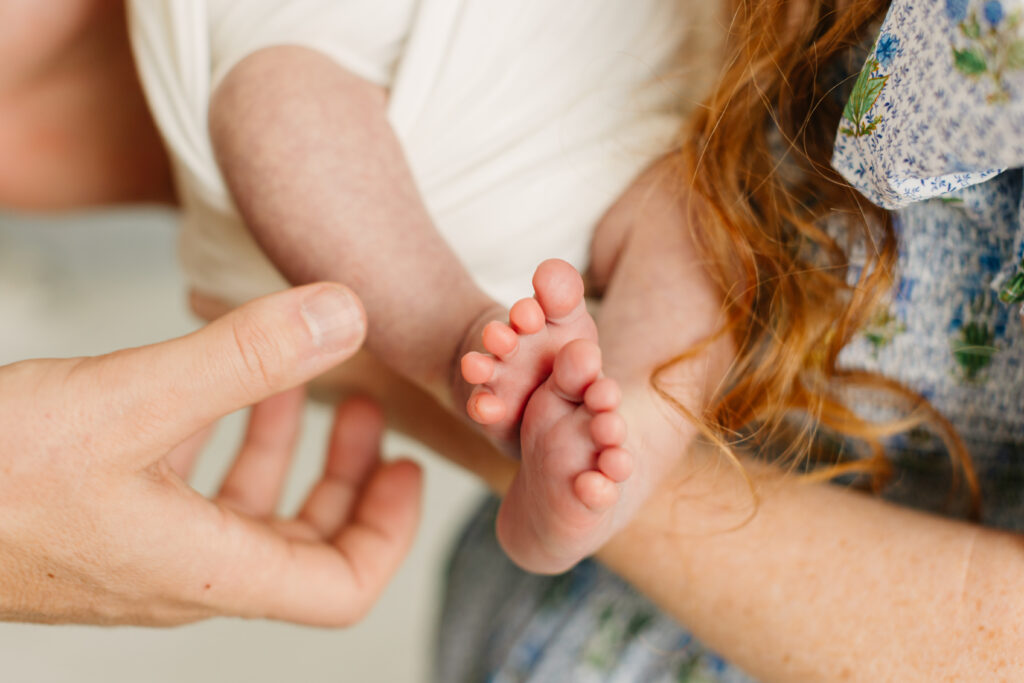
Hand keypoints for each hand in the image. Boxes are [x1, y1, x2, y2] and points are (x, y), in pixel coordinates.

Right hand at [0, 284, 421, 626]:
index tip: (407, 468)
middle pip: (304, 548)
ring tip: (308, 385)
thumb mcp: (132, 399)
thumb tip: (346, 314)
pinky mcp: (102, 521)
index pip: (340, 589)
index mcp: (208, 569)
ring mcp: (140, 551)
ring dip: (287, 451)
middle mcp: (183, 572)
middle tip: (368, 414)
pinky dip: (220, 439)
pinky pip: (188, 489)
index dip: (389, 532)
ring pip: (246, 514)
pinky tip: (215, 384)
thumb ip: (245, 357)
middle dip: (348, 479)